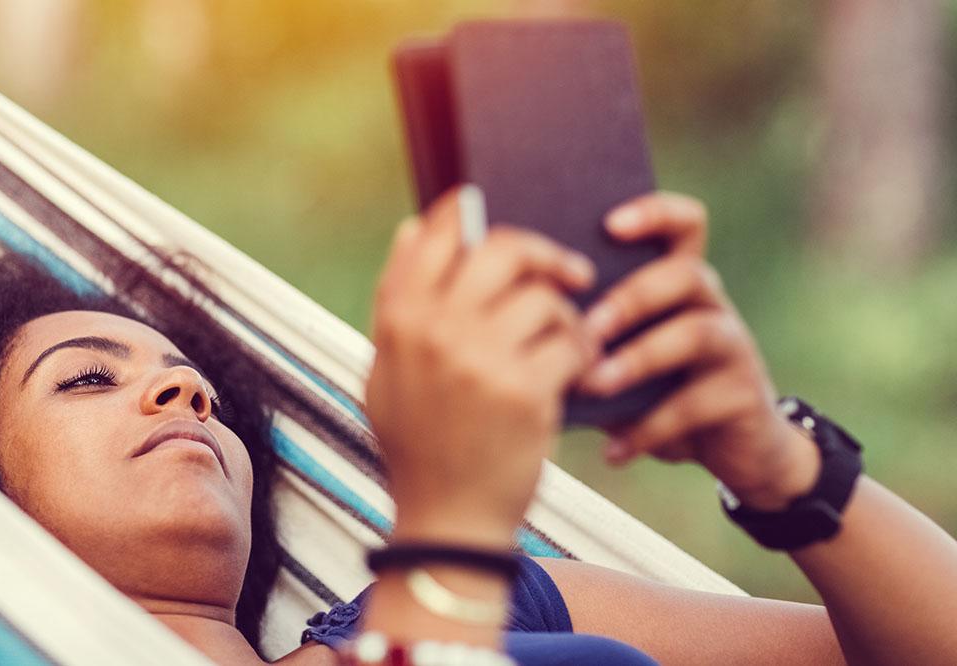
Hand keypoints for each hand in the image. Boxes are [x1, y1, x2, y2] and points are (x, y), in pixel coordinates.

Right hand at [366, 186, 598, 546]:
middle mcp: (435, 330)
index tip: (490, 207)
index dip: (468, 210)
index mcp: (399, 320)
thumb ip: (396, 301)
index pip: (437, 232)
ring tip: (568, 341)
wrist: (448, 520)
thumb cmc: (420, 443)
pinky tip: (578, 371)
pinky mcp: (526, 390)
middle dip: (543, 255)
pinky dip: (582, 354)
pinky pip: (571, 341)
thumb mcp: (386, 372)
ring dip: (566, 316)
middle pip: (503, 249)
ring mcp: (480, 359)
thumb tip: (412, 226)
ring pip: (545, 297)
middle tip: (569, 274)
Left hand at [576, 192, 819, 510]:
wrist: (734, 450)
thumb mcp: (623, 356)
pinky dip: (647, 429)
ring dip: (638, 358)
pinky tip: (612, 451)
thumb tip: (519, 319)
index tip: (609, 223)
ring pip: (695, 333)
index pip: (684, 224)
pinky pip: (694, 404)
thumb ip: (589, 333)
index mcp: (678, 283)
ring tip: (594, 384)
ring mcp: (732, 347)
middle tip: (588, 327)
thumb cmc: (658, 392)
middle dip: (633, 297)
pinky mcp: (743, 396)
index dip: (655, 212)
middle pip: (685, 274)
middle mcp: (711, 305)